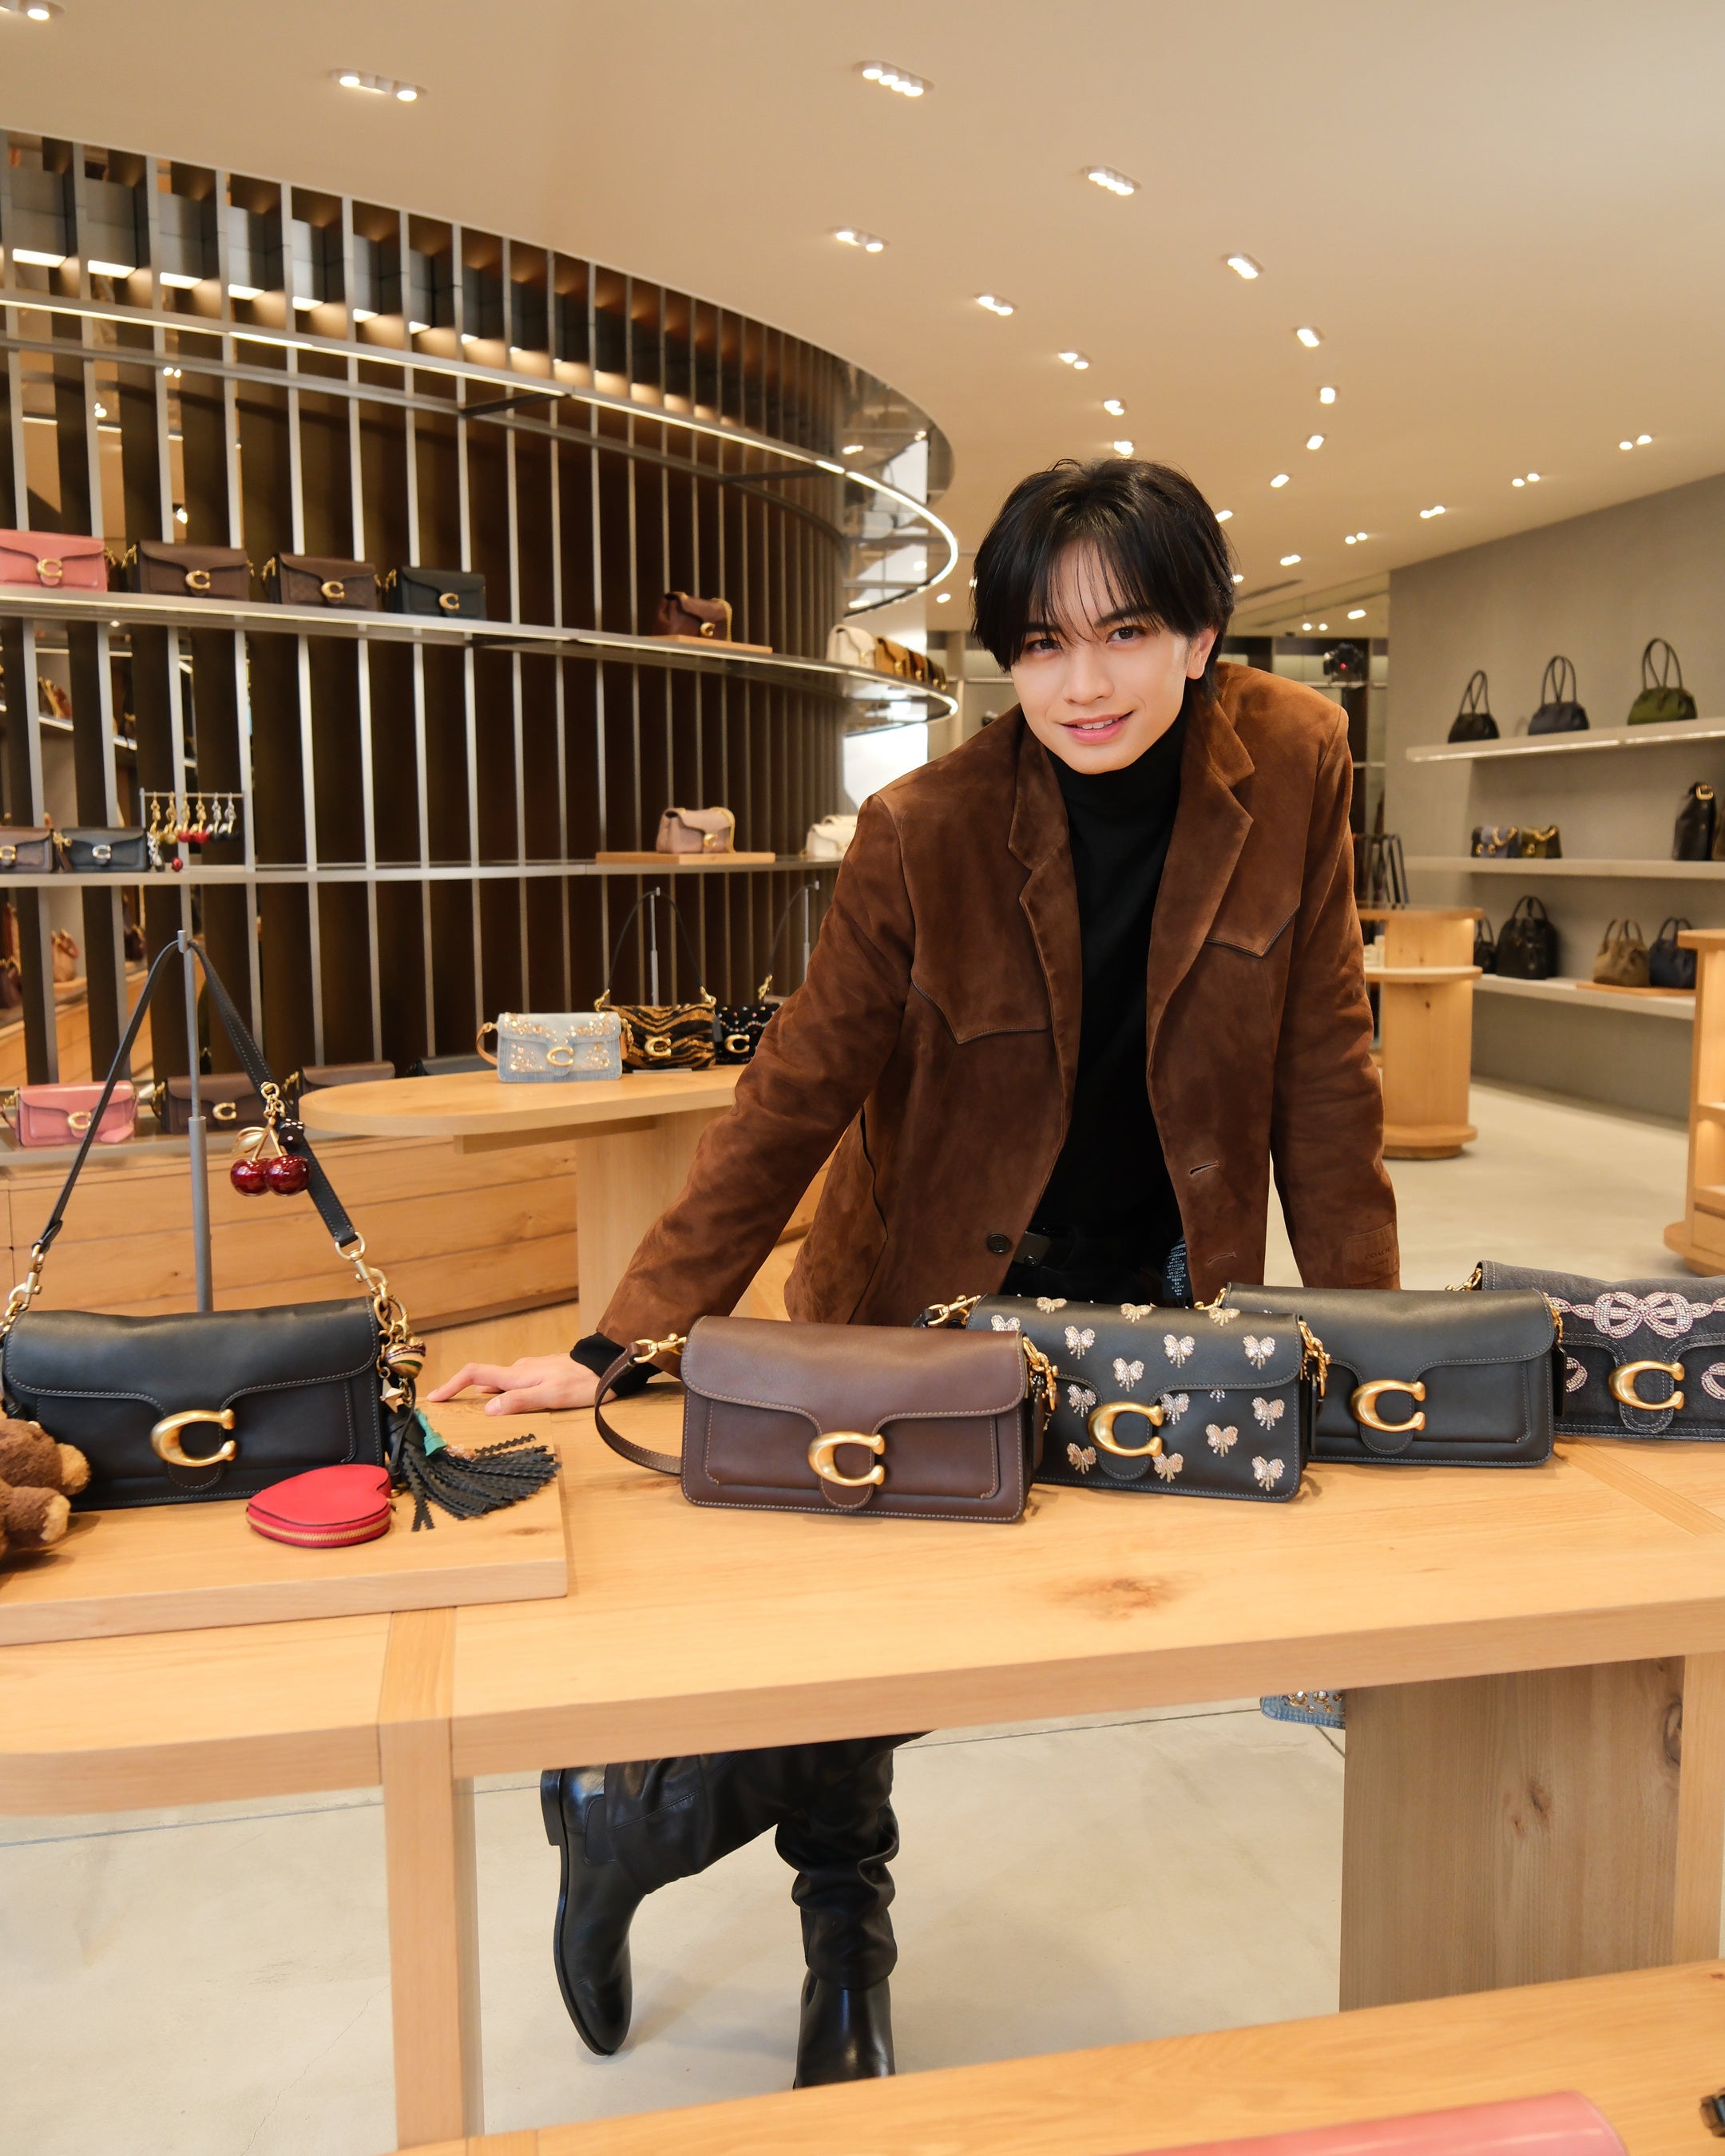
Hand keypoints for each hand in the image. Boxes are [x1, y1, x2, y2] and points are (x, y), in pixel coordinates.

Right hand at [425, 1353, 599, 1415]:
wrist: (608, 1366)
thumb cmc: (582, 1383)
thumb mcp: (551, 1396)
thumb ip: (519, 1401)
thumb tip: (487, 1409)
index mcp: (517, 1374)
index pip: (475, 1374)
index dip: (452, 1384)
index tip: (435, 1398)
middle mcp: (520, 1370)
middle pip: (484, 1380)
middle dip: (464, 1393)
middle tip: (450, 1411)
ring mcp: (532, 1370)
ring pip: (500, 1384)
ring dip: (485, 1396)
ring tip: (475, 1414)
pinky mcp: (543, 1374)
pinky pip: (515, 1385)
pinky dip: (504, 1395)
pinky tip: (509, 1406)